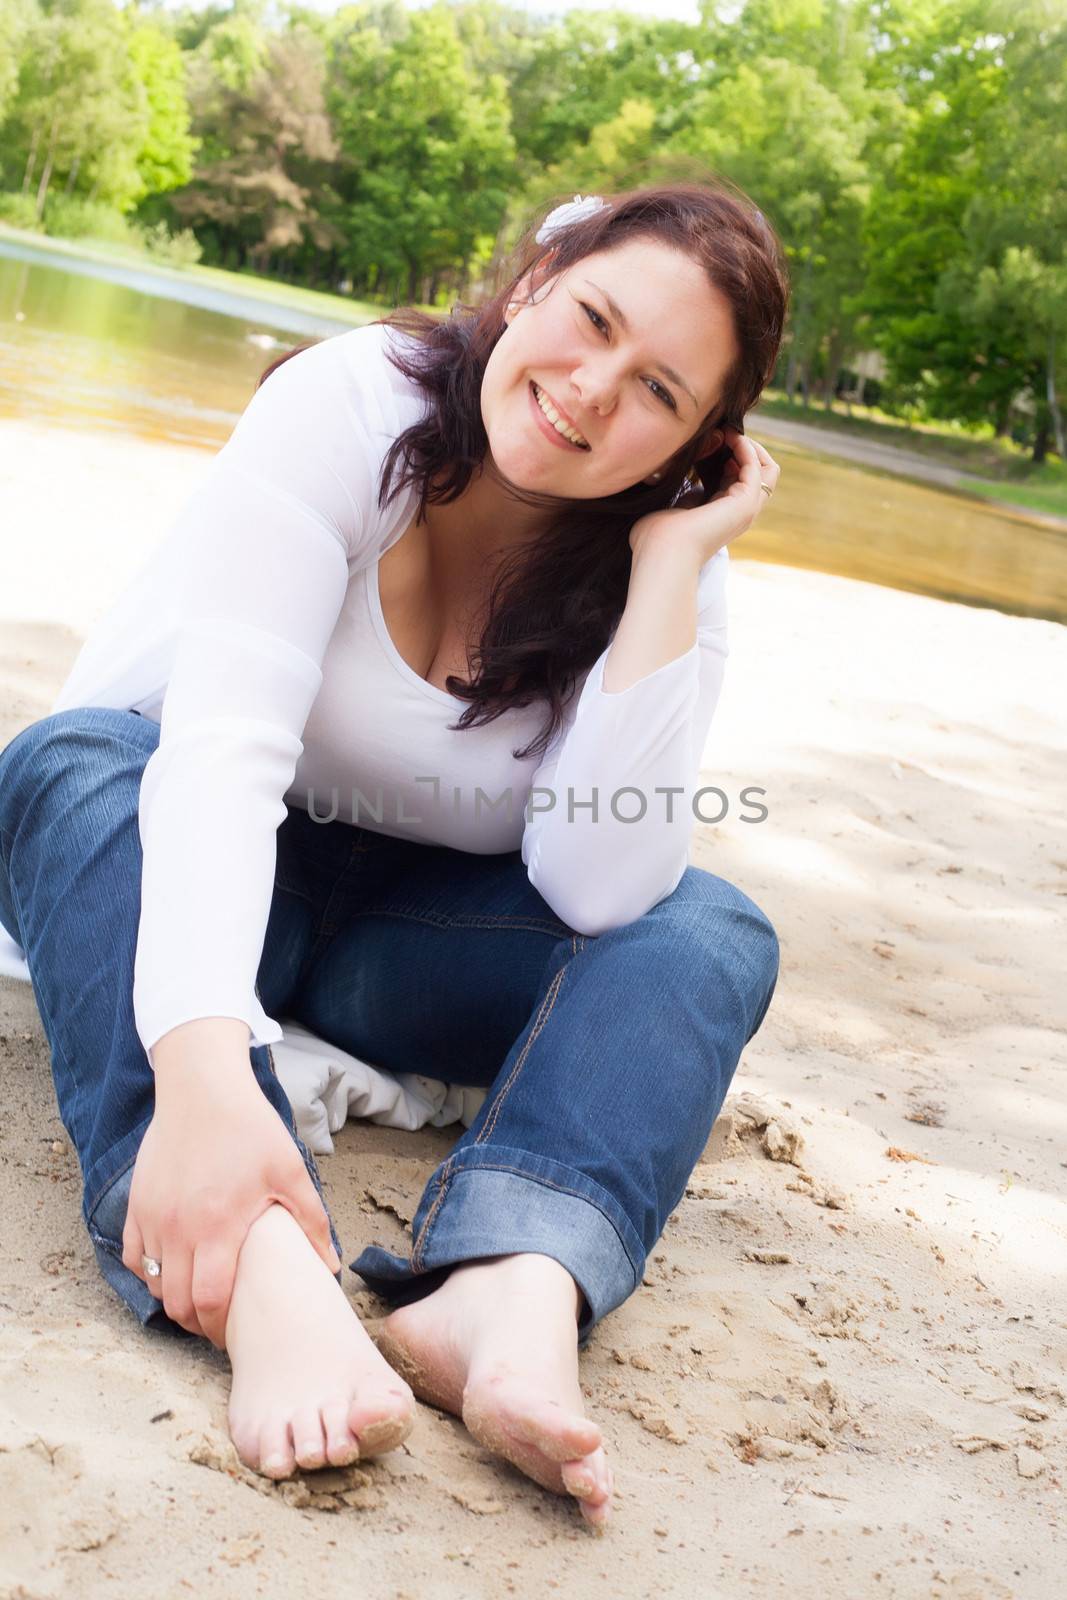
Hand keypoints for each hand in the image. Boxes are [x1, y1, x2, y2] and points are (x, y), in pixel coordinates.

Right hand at [122, 1059, 340, 1347]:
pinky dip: (148, 1272)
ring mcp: (152, 1218)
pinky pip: (132, 1257)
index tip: (234, 1332)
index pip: (210, 1300)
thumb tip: (330, 1267)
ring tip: (197, 1296)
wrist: (202, 1089)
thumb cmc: (250, 1128)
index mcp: (219, 1225)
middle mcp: (178, 1228)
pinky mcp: (136, 1205)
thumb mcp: (290, 1170)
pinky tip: (172, 1268)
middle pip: (176, 1303)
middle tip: (217, 1322)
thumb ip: (311, 1222)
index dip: (220, 1327)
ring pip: (152, 1284)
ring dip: (172, 1298)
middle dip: (197, 1322)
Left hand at [629, 427, 779, 564]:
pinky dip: (746, 448)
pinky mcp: (745, 504)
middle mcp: (740, 513)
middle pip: (762, 473)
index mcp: (723, 514)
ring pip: (768, 469)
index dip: (730, 455)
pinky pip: (758, 468)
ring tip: (727, 431)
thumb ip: (683, 491)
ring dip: (749, 445)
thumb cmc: (656, 538)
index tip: (711, 439)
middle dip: (746, 447)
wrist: (661, 554)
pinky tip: (729, 437)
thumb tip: (682, 470)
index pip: (740, 478)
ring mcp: (746, 510)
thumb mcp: (672, 505)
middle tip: (724, 431)